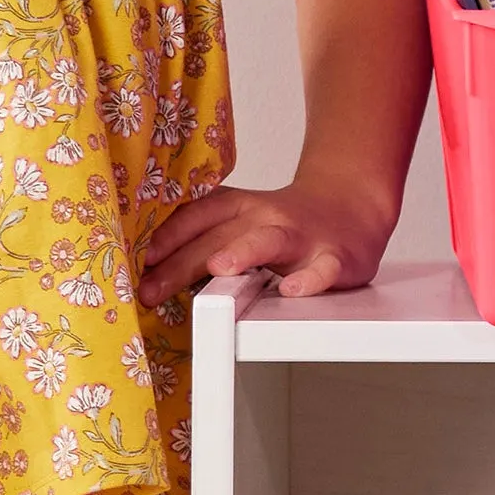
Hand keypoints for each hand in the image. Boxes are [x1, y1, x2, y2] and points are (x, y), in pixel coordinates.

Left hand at [136, 175, 397, 303]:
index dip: (168, 236)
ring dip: (243, 252)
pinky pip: (323, 268)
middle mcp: (267, 217)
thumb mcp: (243, 219)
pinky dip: (310, 279)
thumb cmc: (286, 223)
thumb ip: (207, 239)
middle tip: (153, 290)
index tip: (142, 260)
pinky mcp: (335, 257)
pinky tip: (293, 289)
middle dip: (183, 263)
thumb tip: (153, 271)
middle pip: (220, 236)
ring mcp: (301, 236)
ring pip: (268, 241)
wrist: (352, 204)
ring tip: (220, 268)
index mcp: (240, 207)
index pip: (197, 216)